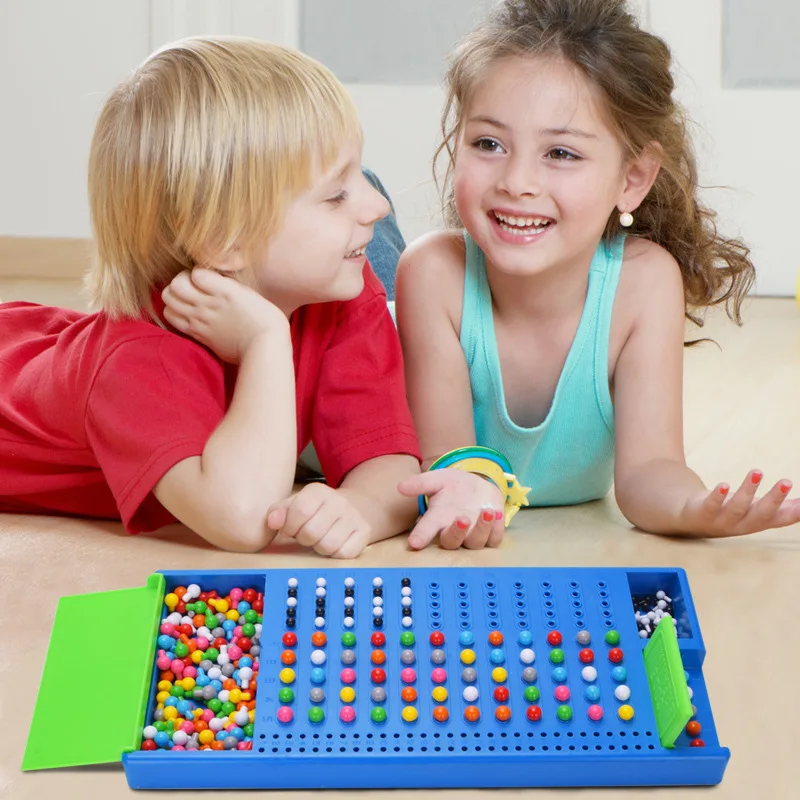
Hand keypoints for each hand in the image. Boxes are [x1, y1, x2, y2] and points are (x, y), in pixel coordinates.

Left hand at [162, 268, 284, 362]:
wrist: (265, 348)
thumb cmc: (265, 320)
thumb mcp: (250, 293)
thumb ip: (228, 285)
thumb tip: (211, 281)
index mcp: (225, 291)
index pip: (195, 273)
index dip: (198, 272)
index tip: (206, 277)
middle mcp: (208, 305)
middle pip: (175, 286)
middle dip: (180, 281)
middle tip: (192, 286)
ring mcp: (200, 321)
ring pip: (168, 302)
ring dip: (175, 297)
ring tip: (187, 300)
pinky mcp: (198, 335)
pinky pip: (173, 320)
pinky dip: (176, 313)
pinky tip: (189, 314)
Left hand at [267, 483, 371, 558]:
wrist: (354, 507)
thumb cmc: (316, 511)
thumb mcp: (295, 505)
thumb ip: (279, 512)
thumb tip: (272, 522)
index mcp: (318, 491)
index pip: (299, 511)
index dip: (289, 527)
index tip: (289, 530)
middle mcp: (338, 501)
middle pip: (311, 532)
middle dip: (303, 539)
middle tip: (306, 535)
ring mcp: (354, 517)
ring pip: (328, 545)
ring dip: (319, 548)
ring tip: (320, 539)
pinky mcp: (364, 532)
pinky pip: (344, 553)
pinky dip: (335, 554)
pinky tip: (334, 545)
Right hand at [397, 469, 504, 549]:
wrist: (476, 486)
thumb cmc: (452, 486)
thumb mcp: (437, 479)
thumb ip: (421, 483)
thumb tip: (400, 486)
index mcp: (438, 519)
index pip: (426, 530)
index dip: (421, 537)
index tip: (414, 542)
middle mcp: (454, 530)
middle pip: (452, 541)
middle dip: (456, 532)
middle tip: (460, 519)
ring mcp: (473, 534)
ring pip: (475, 542)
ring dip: (481, 529)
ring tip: (487, 512)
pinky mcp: (490, 533)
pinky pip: (494, 539)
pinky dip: (497, 529)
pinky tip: (498, 514)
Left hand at [681, 470, 798, 535]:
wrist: (691, 520)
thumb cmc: (731, 512)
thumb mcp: (757, 509)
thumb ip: (782, 508)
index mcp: (757, 523)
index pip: (778, 519)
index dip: (793, 513)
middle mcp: (741, 525)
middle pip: (760, 514)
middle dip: (774, 499)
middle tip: (786, 481)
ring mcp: (721, 520)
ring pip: (736, 508)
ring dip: (747, 490)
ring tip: (757, 472)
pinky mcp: (702, 513)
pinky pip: (710, 505)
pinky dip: (717, 496)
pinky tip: (724, 485)